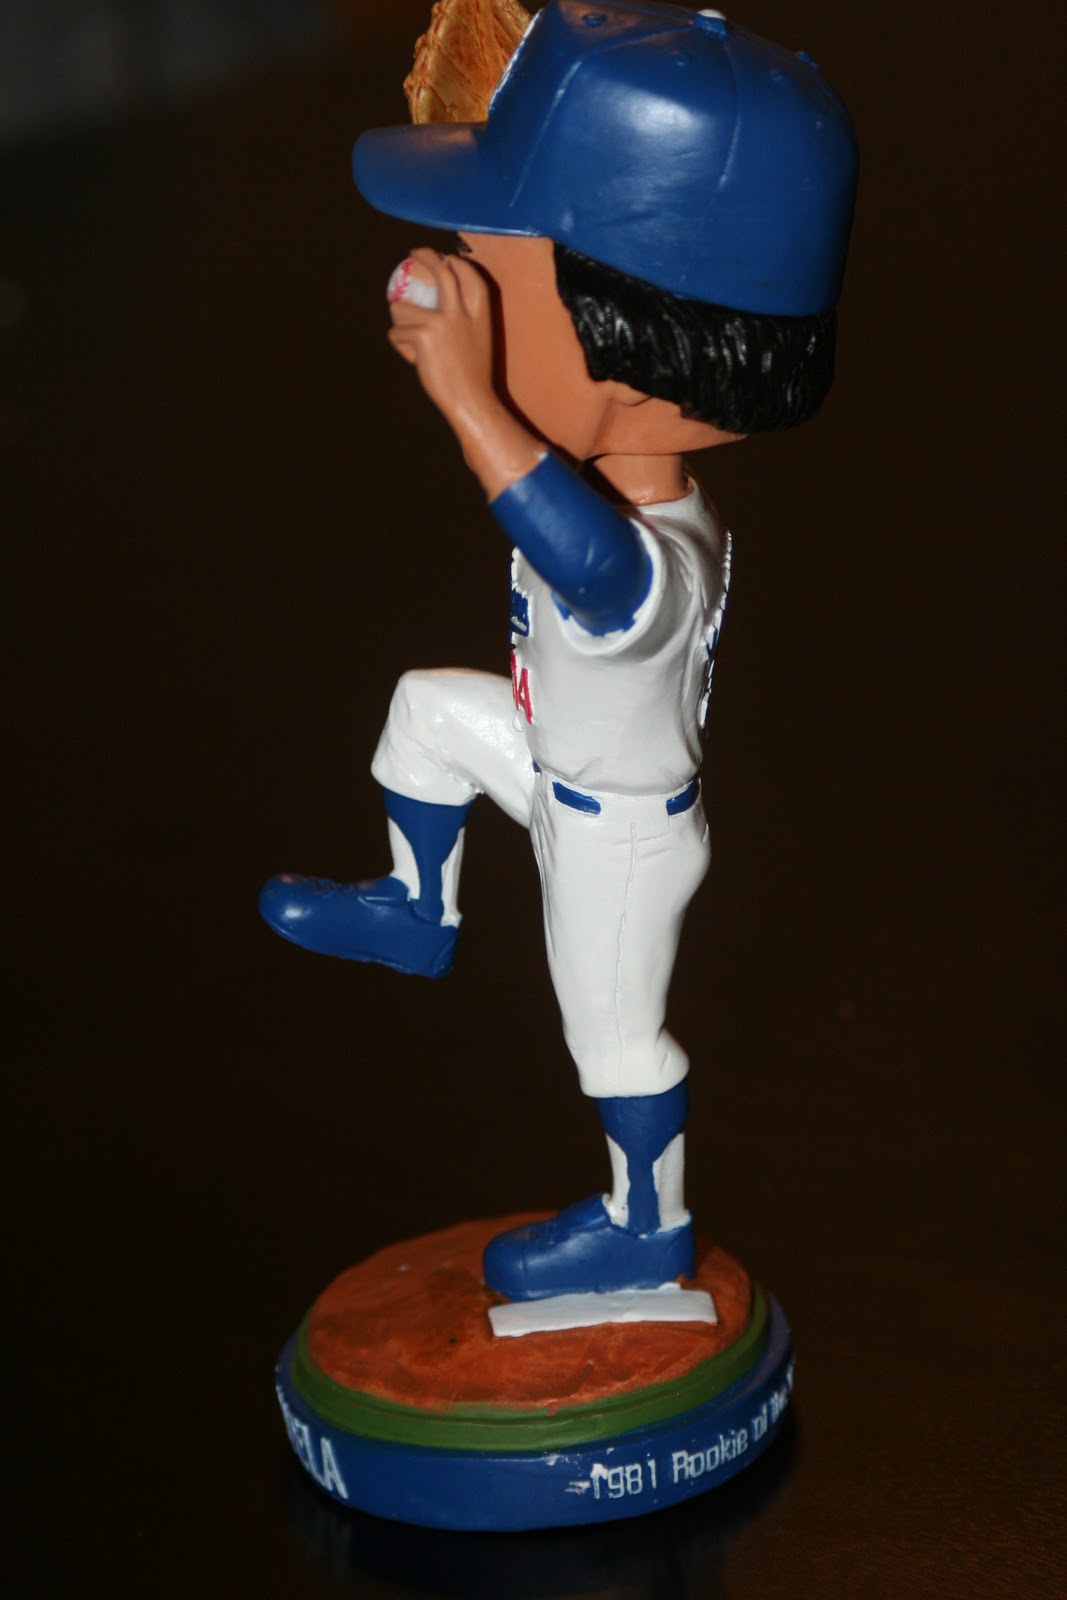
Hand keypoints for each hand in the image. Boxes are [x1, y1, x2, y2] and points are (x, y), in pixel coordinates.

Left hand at [388, 248, 495, 424]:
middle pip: (442, 272)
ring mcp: (442, 321)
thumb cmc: (474, 376)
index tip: (447, 259)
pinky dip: (401, 347)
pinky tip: (415, 360)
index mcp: (481, 312)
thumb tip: (441, 305)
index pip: (470, 275)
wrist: (471, 400)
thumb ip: (467, 320)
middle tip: (413, 254)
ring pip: (402, 308)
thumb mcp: (480, 341)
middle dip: (426, 256)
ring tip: (408, 339)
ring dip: (398, 322)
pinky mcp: (423, 334)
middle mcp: (462, 311)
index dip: (457, 263)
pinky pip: (397, 334)